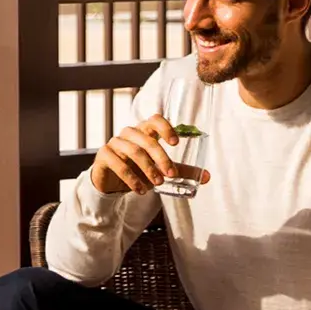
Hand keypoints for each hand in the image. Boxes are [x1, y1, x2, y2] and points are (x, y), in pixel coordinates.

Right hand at [88, 121, 208, 198]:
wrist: (111, 182)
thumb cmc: (138, 169)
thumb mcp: (160, 169)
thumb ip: (181, 170)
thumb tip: (206, 176)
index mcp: (144, 131)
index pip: (154, 120)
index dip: (165, 128)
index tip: (176, 143)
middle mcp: (129, 133)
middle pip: (146, 138)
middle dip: (161, 157)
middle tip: (171, 174)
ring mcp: (114, 143)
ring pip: (133, 150)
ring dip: (148, 168)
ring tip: (158, 183)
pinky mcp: (104, 156)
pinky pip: (118, 164)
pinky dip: (131, 178)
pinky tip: (140, 190)